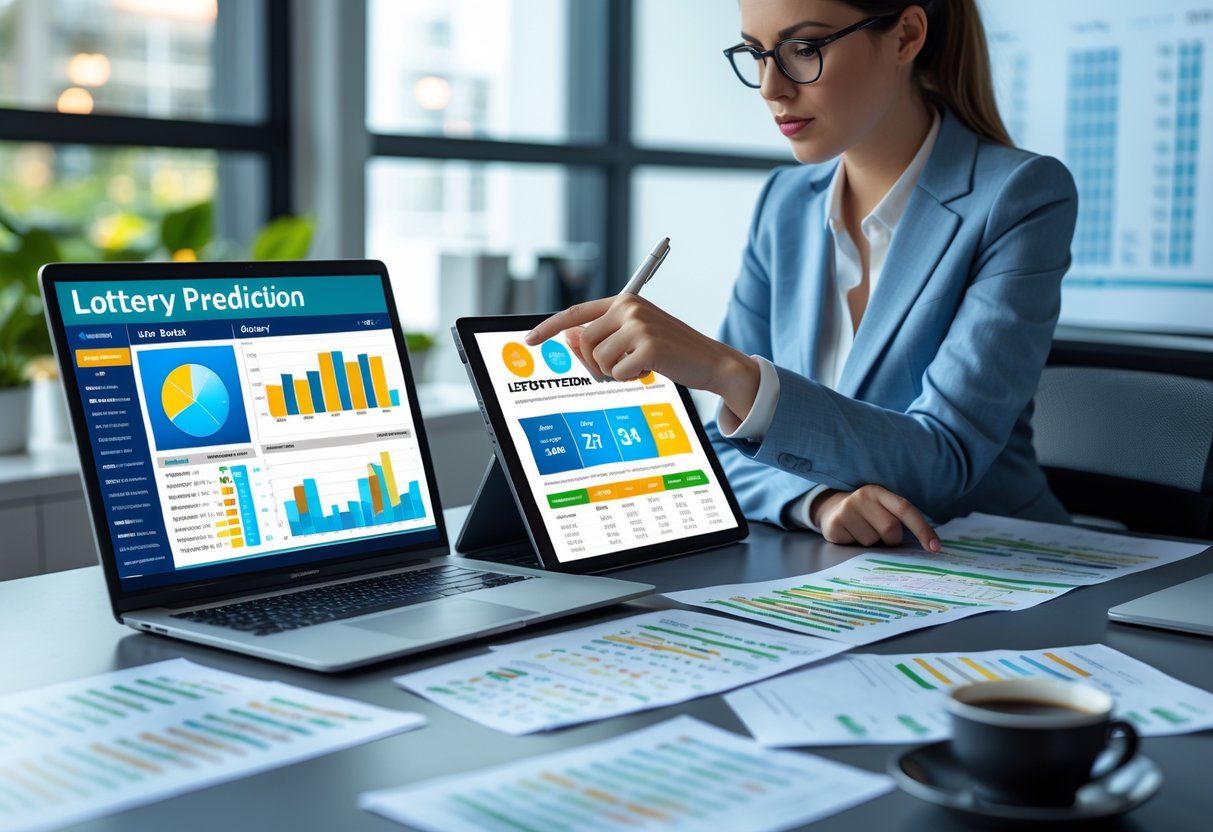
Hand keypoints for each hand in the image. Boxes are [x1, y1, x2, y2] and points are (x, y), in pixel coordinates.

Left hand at [525, 294, 760, 420]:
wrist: (710, 361)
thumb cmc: (671, 352)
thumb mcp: (634, 340)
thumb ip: (603, 337)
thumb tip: (569, 338)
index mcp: (624, 301)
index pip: (576, 313)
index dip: (548, 328)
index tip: (528, 341)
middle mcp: (629, 307)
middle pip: (584, 342)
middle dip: (595, 363)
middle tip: (619, 369)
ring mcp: (639, 325)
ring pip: (599, 359)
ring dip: (615, 373)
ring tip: (640, 366)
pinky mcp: (648, 346)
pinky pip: (618, 373)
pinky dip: (631, 379)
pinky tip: (651, 370)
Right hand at [810, 485, 940, 551]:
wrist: (831, 509)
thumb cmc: (866, 514)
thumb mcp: (881, 509)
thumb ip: (898, 519)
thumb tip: (927, 545)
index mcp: (879, 492)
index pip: (905, 509)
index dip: (922, 529)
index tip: (934, 547)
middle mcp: (863, 496)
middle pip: (890, 528)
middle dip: (891, 539)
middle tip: (882, 537)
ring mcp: (847, 509)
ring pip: (873, 540)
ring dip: (872, 544)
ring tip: (862, 533)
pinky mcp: (835, 523)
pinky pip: (856, 545)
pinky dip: (857, 545)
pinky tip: (850, 535)